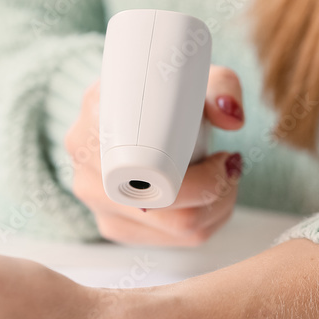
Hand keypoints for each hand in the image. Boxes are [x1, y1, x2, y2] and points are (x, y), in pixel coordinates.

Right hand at [67, 64, 245, 245]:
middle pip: (164, 208)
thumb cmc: (163, 92)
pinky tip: (212, 201)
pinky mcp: (112, 224)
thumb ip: (221, 87)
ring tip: (227, 179)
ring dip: (216, 210)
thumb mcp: (193, 76)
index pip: (147, 169)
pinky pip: (168, 242)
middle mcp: (86, 166)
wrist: (130, 110)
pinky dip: (203, 224)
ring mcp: (96, 202)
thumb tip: (231, 119)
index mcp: (94, 119)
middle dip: (216, 193)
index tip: (225, 157)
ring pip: (173, 229)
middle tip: (233, 166)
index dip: (198, 178)